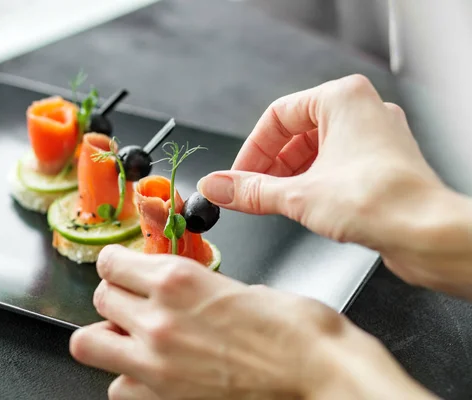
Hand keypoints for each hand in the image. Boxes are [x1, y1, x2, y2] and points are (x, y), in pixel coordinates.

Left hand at [70, 245, 434, 399]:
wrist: (315, 370)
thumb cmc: (292, 327)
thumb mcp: (237, 283)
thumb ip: (191, 283)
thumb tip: (169, 285)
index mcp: (178, 279)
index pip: (112, 263)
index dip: (116, 263)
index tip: (120, 267)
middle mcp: (158, 319)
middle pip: (100, 297)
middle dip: (115, 294)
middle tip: (132, 299)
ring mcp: (155, 363)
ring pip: (88, 343)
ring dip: (108, 335)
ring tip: (131, 335)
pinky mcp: (162, 399)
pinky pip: (118, 388)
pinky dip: (128, 378)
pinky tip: (151, 371)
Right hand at [197, 74, 471, 297]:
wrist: (427, 234)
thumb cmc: (381, 201)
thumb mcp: (297, 195)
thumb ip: (250, 190)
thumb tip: (217, 187)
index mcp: (342, 99)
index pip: (277, 116)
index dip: (252, 150)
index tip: (237, 176)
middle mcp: (362, 112)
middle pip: (296, 135)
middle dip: (269, 167)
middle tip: (249, 193)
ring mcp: (373, 139)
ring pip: (315, 152)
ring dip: (288, 178)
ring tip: (272, 203)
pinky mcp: (379, 165)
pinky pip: (333, 167)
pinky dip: (311, 184)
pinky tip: (300, 207)